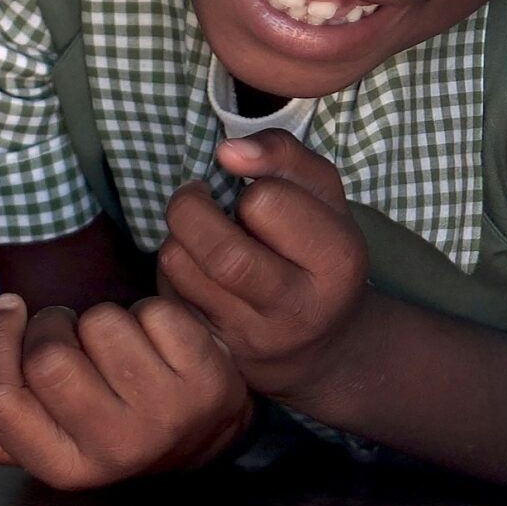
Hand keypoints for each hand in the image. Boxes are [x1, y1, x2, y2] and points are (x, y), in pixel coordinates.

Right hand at [0, 291, 252, 486]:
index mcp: (64, 468)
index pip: (1, 397)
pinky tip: (160, 338)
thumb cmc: (103, 416)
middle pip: (49, 357)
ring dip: (104, 315)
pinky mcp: (207, 379)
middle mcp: (115, 453)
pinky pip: (155, 311)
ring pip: (101, 325)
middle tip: (71, 331)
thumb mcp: (37, 430)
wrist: (205, 423)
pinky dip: (154, 309)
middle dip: (54, 324)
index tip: (9, 308)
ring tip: (118, 340)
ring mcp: (166, 417)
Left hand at [155, 132, 368, 401]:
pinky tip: (194, 267)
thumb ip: (284, 154)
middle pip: (222, 253)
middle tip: (195, 195)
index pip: (268, 204)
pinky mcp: (218, 354)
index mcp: (338, 261)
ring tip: (195, 231)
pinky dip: (170, 270)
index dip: (253, 188)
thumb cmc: (319, 252)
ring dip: (176, 236)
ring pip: (183, 270)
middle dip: (192, 209)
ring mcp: (255, 338)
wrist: (322, 345)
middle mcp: (299, 308)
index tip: (258, 196)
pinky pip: (167, 298)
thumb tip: (228, 150)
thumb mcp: (324, 197)